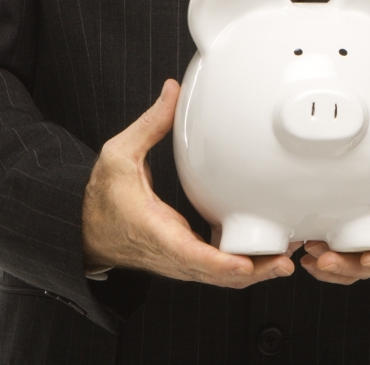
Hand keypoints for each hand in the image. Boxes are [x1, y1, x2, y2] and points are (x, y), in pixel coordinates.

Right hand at [81, 80, 295, 286]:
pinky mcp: (186, 259)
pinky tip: (264, 251)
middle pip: (216, 275)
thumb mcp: (118, 155)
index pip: (192, 256)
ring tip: (286, 255)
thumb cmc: (100, 198)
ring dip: (253, 271)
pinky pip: (216, 268)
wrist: (83, 230)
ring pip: (220, 277)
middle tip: (285, 259)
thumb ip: (150, 124)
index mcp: (155, 232)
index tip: (247, 263)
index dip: (222, 264)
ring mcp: (180, 261)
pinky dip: (241, 265)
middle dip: (253, 271)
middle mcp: (171, 254)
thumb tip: (173, 92)